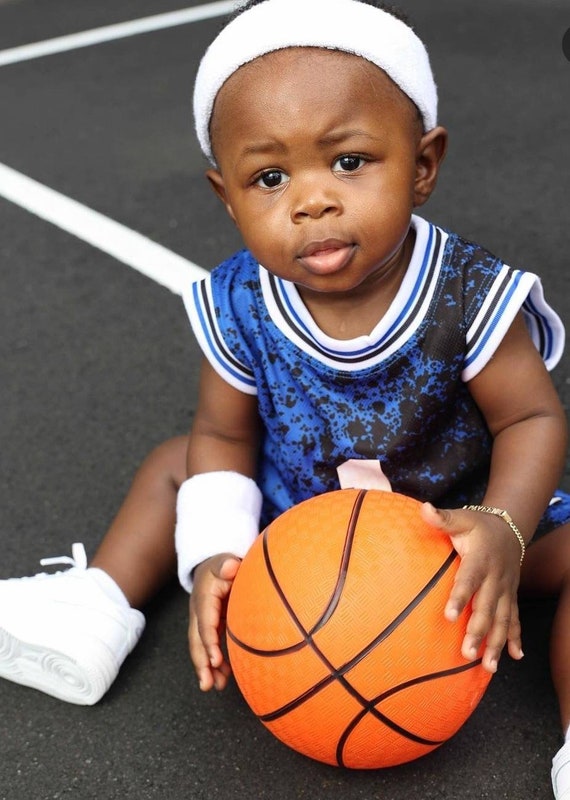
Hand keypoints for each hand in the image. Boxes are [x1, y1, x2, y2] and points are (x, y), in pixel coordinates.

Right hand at [188, 553, 240, 690]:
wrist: (213, 564)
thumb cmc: (223, 564)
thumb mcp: (224, 561)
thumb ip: (226, 563)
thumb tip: (231, 566)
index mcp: (203, 599)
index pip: (205, 623)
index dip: (209, 641)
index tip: (215, 659)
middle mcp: (199, 613)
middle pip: (197, 640)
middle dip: (201, 663)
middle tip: (207, 684)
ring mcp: (203, 621)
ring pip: (201, 647)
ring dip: (207, 668)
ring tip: (215, 686)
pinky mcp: (211, 626)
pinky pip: (210, 646)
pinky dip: (215, 662)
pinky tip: (223, 676)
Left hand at [421, 502, 523, 673]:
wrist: (510, 529)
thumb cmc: (479, 526)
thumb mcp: (462, 518)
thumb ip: (443, 518)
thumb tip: (424, 508)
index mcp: (481, 560)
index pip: (469, 580)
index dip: (460, 597)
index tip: (448, 615)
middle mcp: (496, 578)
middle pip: (487, 607)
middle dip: (478, 630)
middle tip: (466, 652)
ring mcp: (506, 590)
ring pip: (502, 619)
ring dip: (496, 643)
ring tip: (487, 666)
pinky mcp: (511, 597)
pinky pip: (515, 619)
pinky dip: (515, 638)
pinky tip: (515, 657)